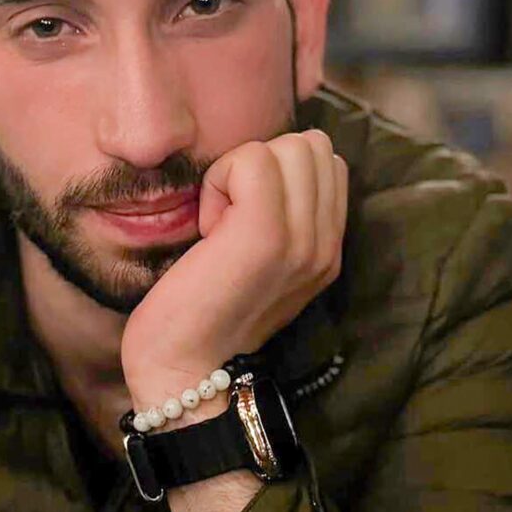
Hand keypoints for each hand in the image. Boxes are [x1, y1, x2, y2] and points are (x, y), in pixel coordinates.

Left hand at [121, 131, 347, 412]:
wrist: (183, 367)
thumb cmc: (200, 308)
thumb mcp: (257, 261)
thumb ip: (281, 217)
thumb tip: (265, 162)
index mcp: (327, 249)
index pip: (326, 160)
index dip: (276, 171)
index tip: (243, 219)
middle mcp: (326, 244)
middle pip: (311, 145)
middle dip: (261, 165)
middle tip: (229, 218)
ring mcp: (302, 240)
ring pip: (287, 146)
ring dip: (240, 172)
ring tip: (220, 225)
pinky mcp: (266, 236)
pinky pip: (252, 160)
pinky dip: (220, 180)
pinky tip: (208, 228)